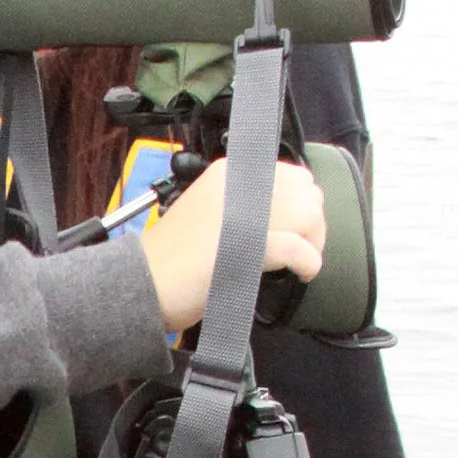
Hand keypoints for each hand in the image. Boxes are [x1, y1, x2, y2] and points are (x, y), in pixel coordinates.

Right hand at [137, 156, 326, 333]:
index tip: (297, 228)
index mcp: (228, 172)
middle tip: (304, 249)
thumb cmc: (172, 260)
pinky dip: (308, 261)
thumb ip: (242, 206)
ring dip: (314, 242)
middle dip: (314, 223)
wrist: (142, 284)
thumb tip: (284, 217)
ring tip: (304, 262)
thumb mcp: (208, 214)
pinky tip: (303, 272)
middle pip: (305, 193)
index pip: (291, 175)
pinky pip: (297, 246)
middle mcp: (238, 184)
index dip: (304, 203)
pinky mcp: (246, 245)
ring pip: (307, 215)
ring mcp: (242, 213)